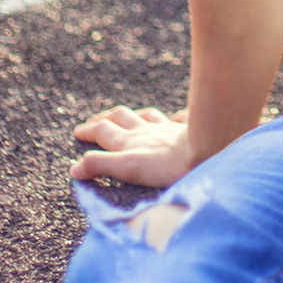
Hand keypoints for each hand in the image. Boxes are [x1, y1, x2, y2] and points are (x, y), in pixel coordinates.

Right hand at [70, 106, 193, 187]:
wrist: (207, 149)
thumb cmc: (167, 164)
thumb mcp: (127, 167)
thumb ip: (100, 165)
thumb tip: (75, 167)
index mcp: (130, 141)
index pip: (103, 131)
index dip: (88, 131)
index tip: (78, 131)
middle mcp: (147, 131)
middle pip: (122, 118)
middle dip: (105, 118)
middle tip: (95, 120)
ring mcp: (168, 128)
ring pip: (147, 115)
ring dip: (133, 114)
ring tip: (127, 115)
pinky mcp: (189, 129)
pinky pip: (179, 119)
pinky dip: (172, 118)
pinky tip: (175, 118)